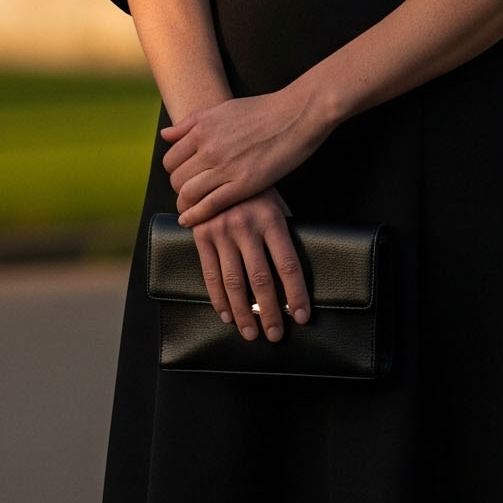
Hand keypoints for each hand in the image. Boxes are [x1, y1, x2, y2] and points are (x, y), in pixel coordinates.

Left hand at [160, 81, 329, 224]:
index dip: (174, 172)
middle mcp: (208, 148)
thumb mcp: (222, 109)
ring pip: (188, 193)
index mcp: (201, 129)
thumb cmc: (264, 110)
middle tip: (189, 194)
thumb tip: (165, 135)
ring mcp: (225, 167)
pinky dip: (195, 216)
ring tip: (190, 209)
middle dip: (179, 189)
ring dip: (185, 204)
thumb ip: (191, 123)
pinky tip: (190, 221)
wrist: (297, 114)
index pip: (170, 160)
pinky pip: (209, 205)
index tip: (184, 177)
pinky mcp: (243, 184)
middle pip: (176, 178)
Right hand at [188, 188, 309, 341]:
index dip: (296, 293)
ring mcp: (221, 232)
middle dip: (269, 312)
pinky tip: (227, 315)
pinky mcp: (201, 236)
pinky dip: (219, 299)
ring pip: (234, 282)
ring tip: (251, 333)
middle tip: (275, 335)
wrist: (214, 168)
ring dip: (243, 313)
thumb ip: (283, 232)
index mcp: (271, 219)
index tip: (301, 316)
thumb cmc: (253, 191)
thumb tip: (295, 273)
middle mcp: (245, 227)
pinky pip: (210, 275)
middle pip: (261, 279)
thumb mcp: (275, 203)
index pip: (288, 264)